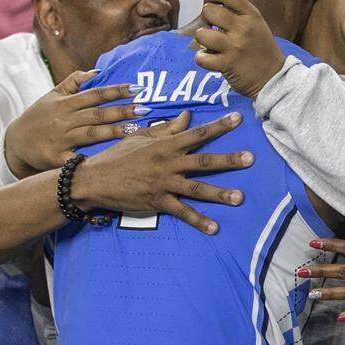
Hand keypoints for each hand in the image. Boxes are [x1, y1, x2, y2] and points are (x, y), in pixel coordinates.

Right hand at [4, 70, 144, 179]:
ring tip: (137, 129)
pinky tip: (111, 158)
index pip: (95, 94)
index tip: (137, 88)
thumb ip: (73, 83)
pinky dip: (92, 158)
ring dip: (115, 131)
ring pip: (92, 134)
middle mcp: (64, 120)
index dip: (116, 91)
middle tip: (145, 109)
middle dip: (122, 111)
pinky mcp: (57, 158)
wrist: (14, 144)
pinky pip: (78, 158)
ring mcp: (61, 139)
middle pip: (98, 114)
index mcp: (65, 103)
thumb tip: (97, 71)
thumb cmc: (39, 118)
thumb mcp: (51, 96)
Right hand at [72, 110, 252, 234]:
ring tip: (239, 198)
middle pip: (203, 161)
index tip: (238, 119)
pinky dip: (198, 221)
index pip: (197, 134)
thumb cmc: (119, 156)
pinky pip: (181, 212)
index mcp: (166, 145)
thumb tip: (188, 116)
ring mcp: (163, 184)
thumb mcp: (142, 137)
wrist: (94, 179)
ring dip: (219, 193)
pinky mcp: (157, 202)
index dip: (218, 126)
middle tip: (250, 158)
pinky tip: (214, 228)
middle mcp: (168, 164)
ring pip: (196, 188)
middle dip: (228, 160)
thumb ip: (168, 128)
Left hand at [194, 0, 285, 98]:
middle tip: (213, 28)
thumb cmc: (262, 50)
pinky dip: (202, 58)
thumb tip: (214, 4)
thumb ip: (239, 14)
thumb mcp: (257, 25)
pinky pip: (202, 57)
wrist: (274, 78)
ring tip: (211, 44)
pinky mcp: (227, 65)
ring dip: (202, 39)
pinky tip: (210, 59)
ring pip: (202, 34)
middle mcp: (243, 28)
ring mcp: (235, 46)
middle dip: (206, 19)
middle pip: (209, 11)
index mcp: (252, 16)